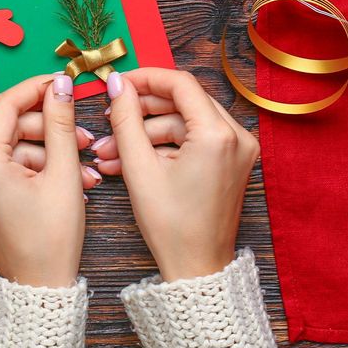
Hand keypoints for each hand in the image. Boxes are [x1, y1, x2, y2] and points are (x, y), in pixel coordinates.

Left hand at [0, 74, 98, 286]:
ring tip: (83, 172)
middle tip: (85, 140)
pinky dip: (32, 171)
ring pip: (10, 151)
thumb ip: (60, 123)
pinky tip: (62, 182)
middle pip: (10, 130)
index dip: (37, 88)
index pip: (6, 105)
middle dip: (50, 130)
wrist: (38, 291)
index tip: (63, 82)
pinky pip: (3, 171)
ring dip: (47, 155)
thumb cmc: (52, 241)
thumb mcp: (63, 174)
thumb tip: (60, 85)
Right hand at [92, 68, 258, 281]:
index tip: (117, 84)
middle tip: (110, 118)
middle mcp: (237, 137)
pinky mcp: (232, 162)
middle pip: (183, 102)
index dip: (144, 79)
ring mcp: (237, 150)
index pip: (180, 84)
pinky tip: (130, 160)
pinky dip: (163, 147)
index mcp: (218, 135)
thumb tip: (117, 85)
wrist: (196, 268)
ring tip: (109, 151)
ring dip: (146, 133)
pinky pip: (194, 141)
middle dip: (141, 111)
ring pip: (184, 123)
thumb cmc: (171, 227)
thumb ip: (126, 120)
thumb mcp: (139, 168)